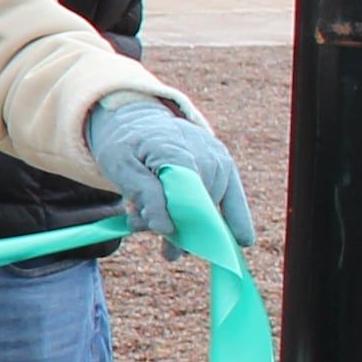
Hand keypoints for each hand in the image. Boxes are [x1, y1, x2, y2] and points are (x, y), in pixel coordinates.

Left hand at [86, 95, 254, 250]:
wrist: (140, 121)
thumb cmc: (127, 146)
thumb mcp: (119, 166)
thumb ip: (143, 195)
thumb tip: (166, 228)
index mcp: (172, 147)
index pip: (182, 193)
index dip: (174, 218)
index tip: (162, 237)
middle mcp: (203, 151)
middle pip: (197, 205)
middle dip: (173, 226)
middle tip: (141, 227)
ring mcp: (218, 157)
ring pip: (209, 206)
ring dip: (186, 223)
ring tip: (155, 223)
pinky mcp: (225, 165)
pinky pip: (234, 197)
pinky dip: (236, 218)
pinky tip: (242, 240)